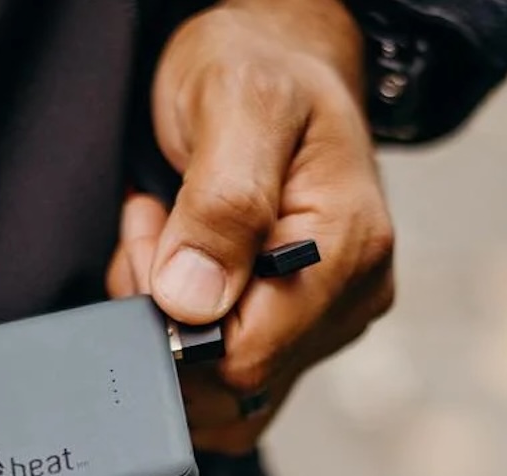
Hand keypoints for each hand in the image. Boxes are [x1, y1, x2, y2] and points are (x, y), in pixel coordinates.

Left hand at [108, 0, 395, 454]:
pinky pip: (225, 374)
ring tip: (171, 235)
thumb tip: (194, 302)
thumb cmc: (262, 69)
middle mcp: (350, 296)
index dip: (176, 314)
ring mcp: (326, 318)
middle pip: (230, 377)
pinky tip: (181, 268)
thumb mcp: (235, 104)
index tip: (156, 231)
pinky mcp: (299, 327)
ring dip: (170, 320)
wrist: (279, 59)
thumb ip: (221, 203)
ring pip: (221, 385)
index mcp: (348, 248)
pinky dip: (183, 329)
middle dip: (168, 313)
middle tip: (157, 223)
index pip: (246, 353)